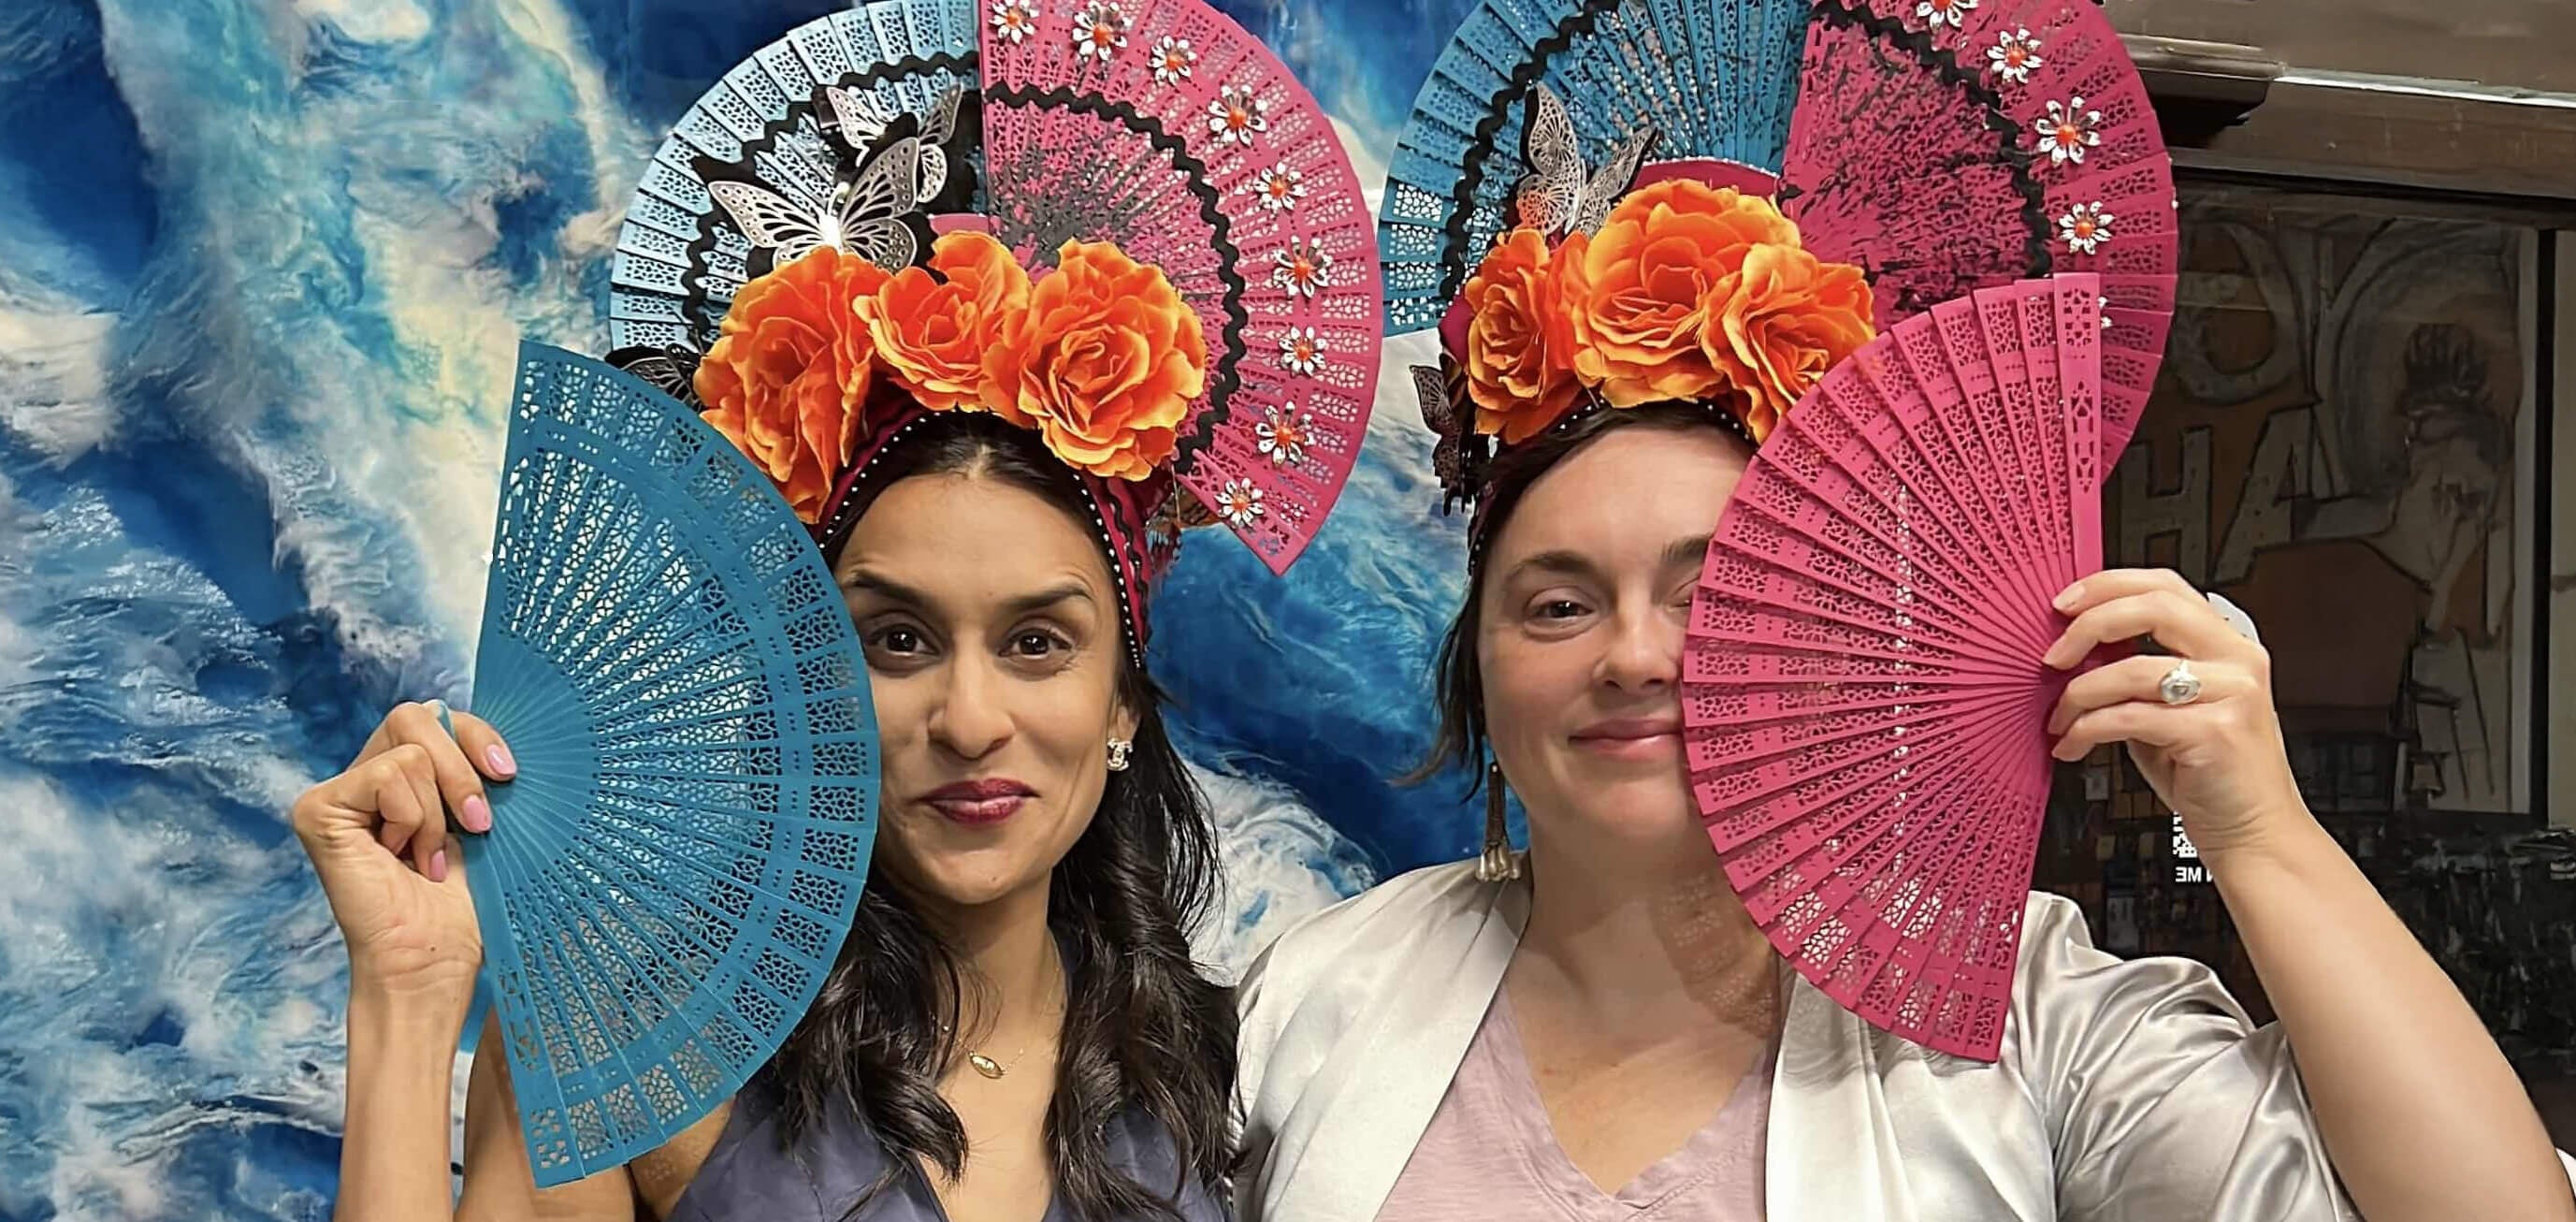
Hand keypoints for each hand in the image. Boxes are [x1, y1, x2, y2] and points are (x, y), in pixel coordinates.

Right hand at [291, 701, 514, 996]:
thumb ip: (477, 770)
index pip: (437, 717)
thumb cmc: (464, 906)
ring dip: (437, 812)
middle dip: (461, 769)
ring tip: (428, 859)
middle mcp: (367, 778)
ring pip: (409, 751)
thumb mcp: (483, 821)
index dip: (476, 734)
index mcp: (407, 778)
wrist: (435, 960)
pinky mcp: (318, 810)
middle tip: (477, 825)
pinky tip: (402, 859)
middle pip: (416, 716)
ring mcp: (339, 794)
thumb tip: (494, 735)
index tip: (508, 774)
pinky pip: (384, 775)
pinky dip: (411, 818)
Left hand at [2042, 569, 2308, 863]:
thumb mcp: (2173, 711)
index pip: (2165, 586)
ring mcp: (2231, 694)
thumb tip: (2075, 652)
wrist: (2255, 834)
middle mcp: (2237, 660)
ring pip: (2132, 668)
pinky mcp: (2215, 732)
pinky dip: (2087, 730)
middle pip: (2154, 607)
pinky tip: (2072, 744)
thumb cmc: (2211, 776)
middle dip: (2089, 625)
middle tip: (2053, 656)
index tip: (2064, 603)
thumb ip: (2137, 673)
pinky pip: (2128, 717)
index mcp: (2228, 645)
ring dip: (2079, 694)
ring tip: (2060, 719)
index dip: (2108, 585)